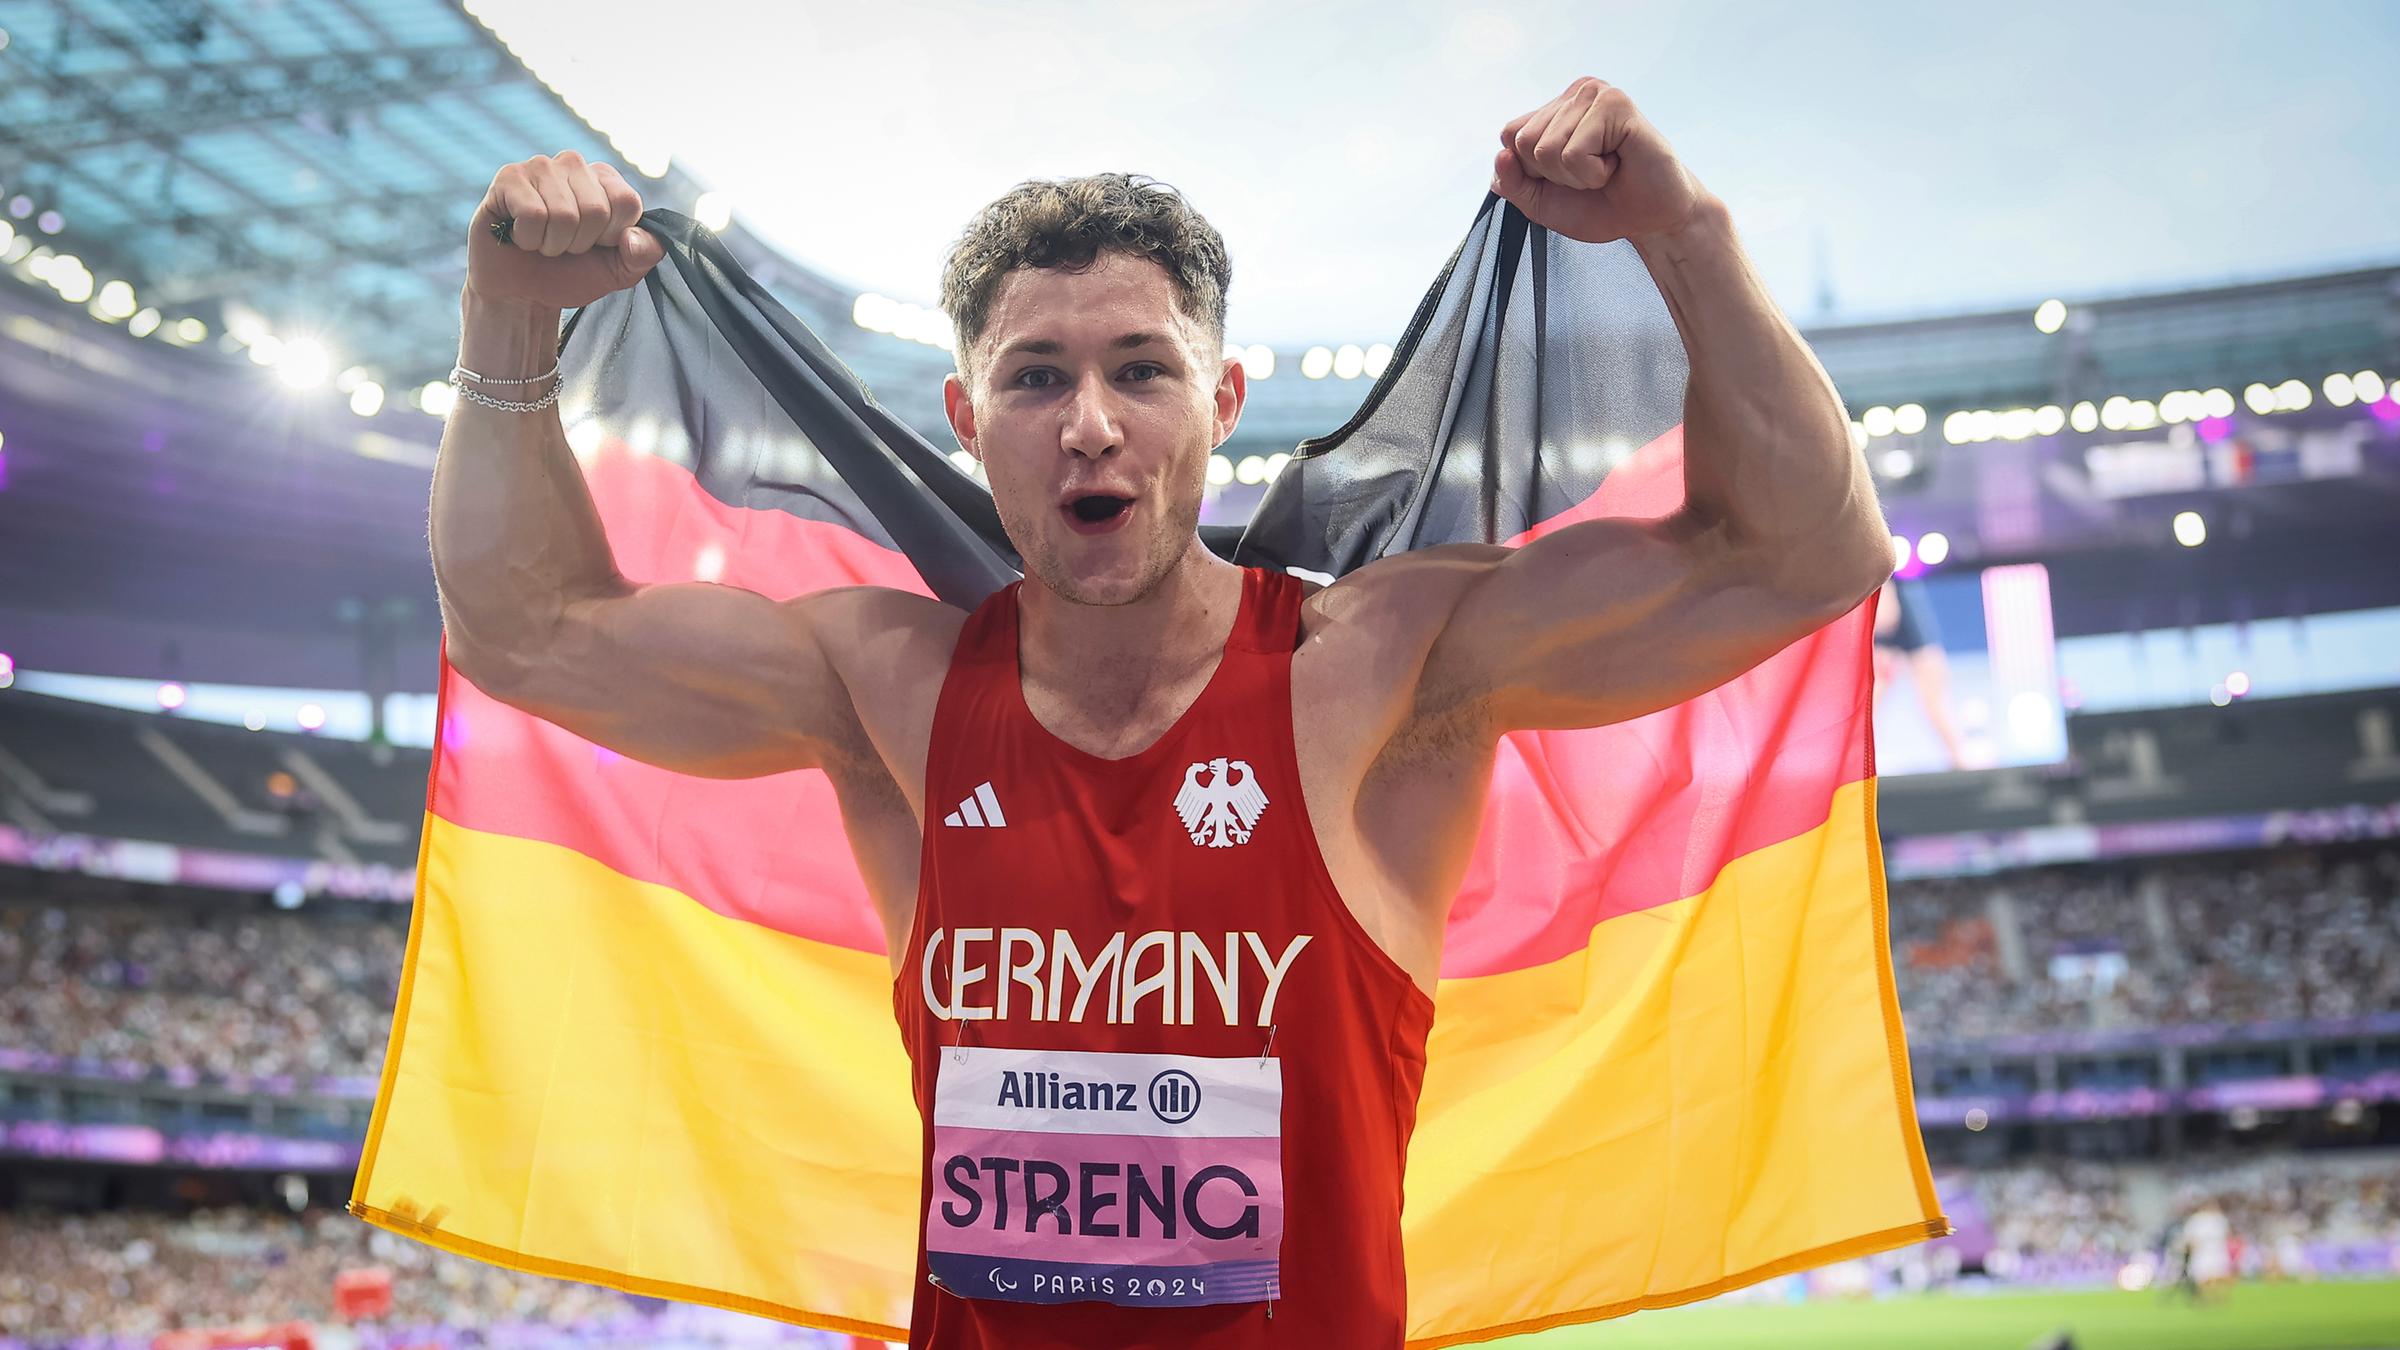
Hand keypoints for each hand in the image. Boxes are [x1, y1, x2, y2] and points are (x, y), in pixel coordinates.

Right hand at [465, 151, 663, 309]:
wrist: (523, 292)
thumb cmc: (571, 274)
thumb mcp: (619, 271)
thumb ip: (644, 254)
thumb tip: (632, 236)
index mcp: (605, 178)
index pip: (627, 202)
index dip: (611, 236)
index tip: (594, 244)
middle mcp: (574, 164)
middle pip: (596, 210)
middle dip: (579, 243)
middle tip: (563, 245)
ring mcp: (540, 166)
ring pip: (564, 214)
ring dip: (552, 244)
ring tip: (542, 241)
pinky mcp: (509, 177)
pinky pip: (533, 214)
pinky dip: (528, 238)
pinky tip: (520, 234)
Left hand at [1493, 78, 1703, 245]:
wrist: (1651, 219)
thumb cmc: (1601, 206)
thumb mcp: (1541, 203)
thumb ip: (1512, 183)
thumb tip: (1501, 155)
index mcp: (1553, 109)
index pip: (1509, 136)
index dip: (1532, 171)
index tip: (1568, 176)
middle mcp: (1573, 93)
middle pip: (1524, 142)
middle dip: (1554, 175)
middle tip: (1592, 174)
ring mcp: (1594, 93)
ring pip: (1547, 149)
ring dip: (1577, 176)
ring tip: (1606, 169)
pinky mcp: (1615, 103)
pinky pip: (1574, 152)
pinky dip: (1593, 173)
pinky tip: (1617, 164)